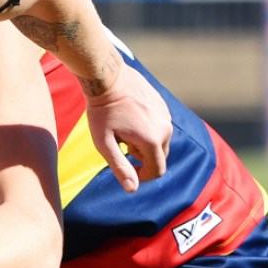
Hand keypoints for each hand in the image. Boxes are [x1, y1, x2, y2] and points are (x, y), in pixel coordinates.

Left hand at [84, 61, 171, 191]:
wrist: (107, 77)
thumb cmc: (101, 112)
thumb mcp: (104, 142)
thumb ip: (119, 167)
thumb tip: (132, 189)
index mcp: (152, 140)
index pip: (157, 171)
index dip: (142, 176)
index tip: (127, 169)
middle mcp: (165, 128)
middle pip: (160, 157)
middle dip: (142, 157)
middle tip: (121, 144)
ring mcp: (166, 115)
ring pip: (160, 141)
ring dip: (145, 143)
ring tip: (124, 130)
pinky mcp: (163, 105)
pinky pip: (159, 125)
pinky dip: (147, 129)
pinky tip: (129, 118)